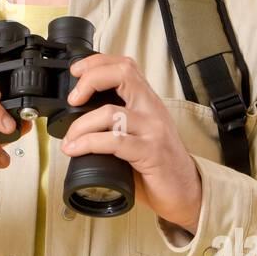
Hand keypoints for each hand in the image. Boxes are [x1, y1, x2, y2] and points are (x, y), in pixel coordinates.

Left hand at [59, 54, 202, 232]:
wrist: (186, 193)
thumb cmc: (158, 165)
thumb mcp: (138, 134)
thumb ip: (117, 123)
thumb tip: (77, 121)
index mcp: (148, 102)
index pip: (125, 66)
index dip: (97, 63)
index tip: (76, 71)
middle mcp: (153, 110)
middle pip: (122, 74)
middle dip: (90, 81)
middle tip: (72, 100)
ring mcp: (153, 130)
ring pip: (111, 112)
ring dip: (81, 125)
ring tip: (70, 139)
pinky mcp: (151, 152)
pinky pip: (114, 141)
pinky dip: (89, 143)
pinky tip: (76, 150)